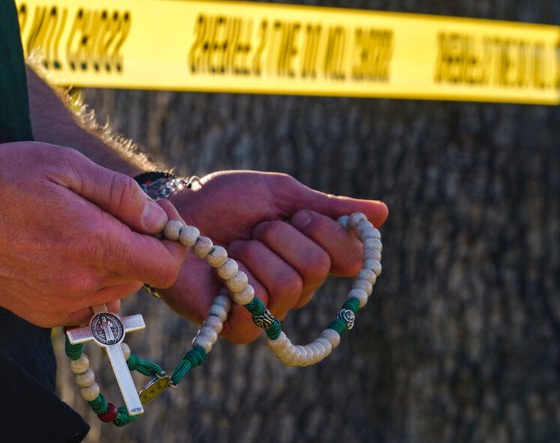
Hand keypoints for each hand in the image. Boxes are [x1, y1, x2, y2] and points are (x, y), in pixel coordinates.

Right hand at [0, 142, 185, 326]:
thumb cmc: (3, 180)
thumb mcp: (66, 165)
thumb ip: (120, 194)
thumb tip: (158, 218)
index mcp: (93, 244)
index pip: (166, 265)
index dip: (174, 241)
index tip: (160, 218)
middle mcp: (82, 283)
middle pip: (144, 275)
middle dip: (143, 246)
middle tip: (117, 215)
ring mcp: (62, 304)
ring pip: (118, 289)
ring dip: (117, 263)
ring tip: (86, 230)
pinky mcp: (44, 315)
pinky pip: (90, 304)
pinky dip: (92, 282)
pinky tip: (68, 255)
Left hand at [163, 171, 387, 342]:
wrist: (176, 210)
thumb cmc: (225, 201)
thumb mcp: (282, 196)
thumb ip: (327, 209)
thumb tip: (383, 214)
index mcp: (311, 256)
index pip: (351, 257)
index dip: (326, 230)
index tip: (296, 214)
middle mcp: (297, 287)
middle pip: (318, 268)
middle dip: (282, 236)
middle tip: (255, 230)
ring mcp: (270, 310)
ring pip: (291, 285)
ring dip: (256, 253)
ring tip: (233, 248)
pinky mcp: (241, 327)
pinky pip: (261, 306)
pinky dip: (241, 276)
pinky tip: (224, 269)